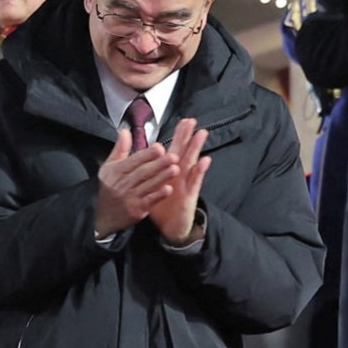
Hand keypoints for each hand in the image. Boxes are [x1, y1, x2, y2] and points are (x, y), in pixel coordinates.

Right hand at [92, 130, 177, 236]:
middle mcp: (122, 184)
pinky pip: (149, 201)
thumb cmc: (108, 189)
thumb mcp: (108, 167)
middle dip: (159, 164)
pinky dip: (159, 195)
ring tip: (175, 169)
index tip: (160, 148)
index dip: (147, 154)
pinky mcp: (136, 210)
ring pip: (148, 185)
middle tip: (173, 156)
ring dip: (162, 177)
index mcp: (116, 171)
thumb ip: (119, 149)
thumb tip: (125, 131)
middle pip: (143, 172)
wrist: (102, 217)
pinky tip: (168, 189)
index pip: (133, 161)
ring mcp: (129, 198)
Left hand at [146, 118, 210, 245]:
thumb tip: (143, 157)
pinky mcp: (190, 195)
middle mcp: (180, 175)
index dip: (179, 136)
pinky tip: (204, 160)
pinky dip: (199, 171)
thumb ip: (150, 172)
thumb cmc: (162, 206)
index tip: (182, 121)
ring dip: (197, 148)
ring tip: (201, 133)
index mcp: (169, 172)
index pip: (175, 150)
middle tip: (192, 120)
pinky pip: (195, 182)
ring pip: (192, 163)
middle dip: (188, 136)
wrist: (171, 227)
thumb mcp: (154, 187)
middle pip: (184, 152)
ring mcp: (186, 184)